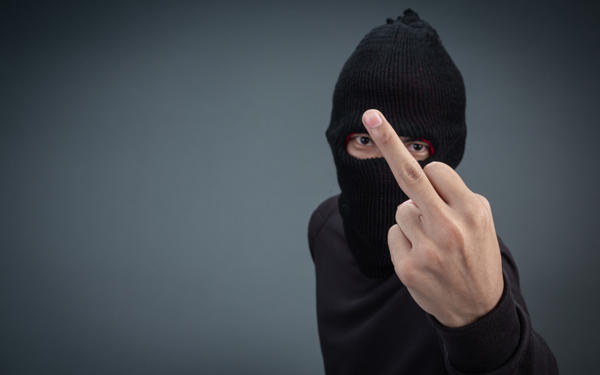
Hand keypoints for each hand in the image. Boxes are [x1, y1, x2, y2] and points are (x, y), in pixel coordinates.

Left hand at [361, 109, 503, 327]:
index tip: (403, 143)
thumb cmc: (476, 254)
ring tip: (435, 243)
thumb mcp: (481, 221)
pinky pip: (394, 234)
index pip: (435, 170)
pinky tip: (424, 258)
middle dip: (389, 142)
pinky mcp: (407, 268)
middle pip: (411, 176)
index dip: (431, 176)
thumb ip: (454, 195)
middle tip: (372, 115)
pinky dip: (405, 241)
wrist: (478, 308)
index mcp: (473, 210)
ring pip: (401, 210)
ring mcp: (427, 249)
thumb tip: (418, 173)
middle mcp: (450, 227)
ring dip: (413, 219)